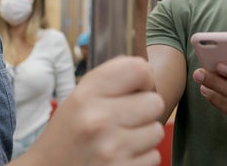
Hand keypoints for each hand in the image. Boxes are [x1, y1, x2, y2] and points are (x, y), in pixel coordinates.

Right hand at [20, 56, 164, 165]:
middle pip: (155, 102)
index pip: (138, 69)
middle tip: (126, 119)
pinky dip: (142, 158)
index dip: (143, 78)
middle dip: (144, 111)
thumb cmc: (69, 133)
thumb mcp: (78, 98)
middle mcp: (98, 120)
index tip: (137, 88)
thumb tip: (147, 70)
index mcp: (86, 95)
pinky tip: (121, 157)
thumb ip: (110, 79)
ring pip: (157, 131)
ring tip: (121, 139)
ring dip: (144, 136)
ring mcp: (111, 149)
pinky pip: (154, 156)